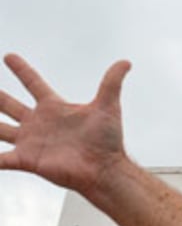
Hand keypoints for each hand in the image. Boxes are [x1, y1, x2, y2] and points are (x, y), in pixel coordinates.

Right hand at [0, 54, 130, 193]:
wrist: (104, 169)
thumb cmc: (108, 141)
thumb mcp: (108, 106)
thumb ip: (112, 83)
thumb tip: (126, 62)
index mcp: (54, 107)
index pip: (33, 83)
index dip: (21, 70)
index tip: (8, 56)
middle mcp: (39, 123)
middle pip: (7, 104)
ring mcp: (30, 141)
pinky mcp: (26, 160)